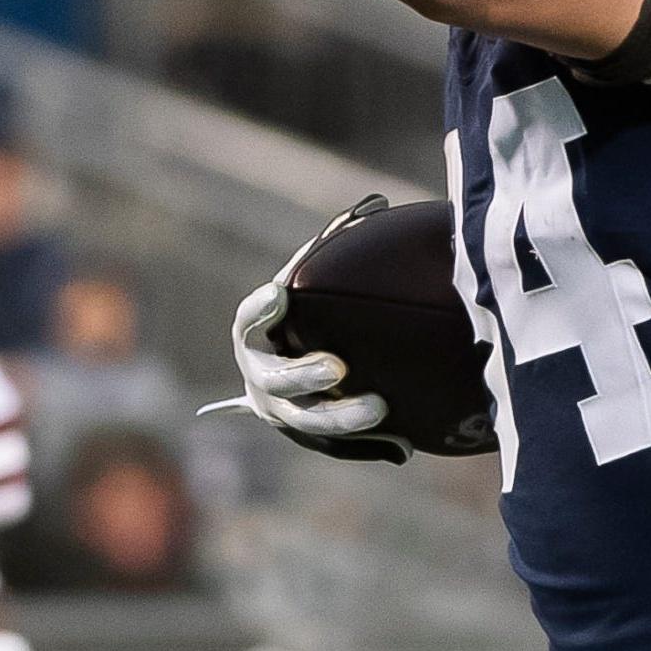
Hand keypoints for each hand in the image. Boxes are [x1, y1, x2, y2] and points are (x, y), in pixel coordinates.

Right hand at [219, 259, 401, 462]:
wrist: (304, 375)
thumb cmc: (308, 313)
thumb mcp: (312, 282)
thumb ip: (334, 245)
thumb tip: (377, 202)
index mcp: (253, 338)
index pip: (246, 323)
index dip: (258, 311)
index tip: (280, 293)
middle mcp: (261, 379)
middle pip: (277, 382)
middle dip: (305, 375)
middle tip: (338, 367)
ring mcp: (283, 414)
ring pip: (308, 422)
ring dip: (341, 417)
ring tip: (381, 407)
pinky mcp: (312, 438)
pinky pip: (337, 448)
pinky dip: (367, 446)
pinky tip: (404, 444)